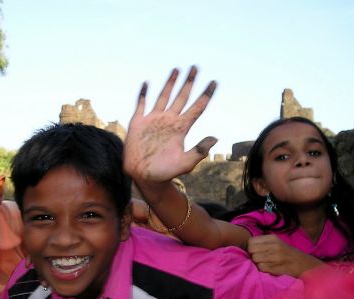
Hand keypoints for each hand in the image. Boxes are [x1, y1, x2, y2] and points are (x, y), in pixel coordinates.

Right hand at [124, 66, 217, 183]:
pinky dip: (143, 94)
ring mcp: (154, 120)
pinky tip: (146, 84)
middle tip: (196, 67)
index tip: (214, 82)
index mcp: (181, 128)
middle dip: (189, 82)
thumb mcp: (185, 163)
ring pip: (164, 96)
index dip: (206, 94)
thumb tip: (215, 138)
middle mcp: (169, 120)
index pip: (197, 107)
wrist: (144, 177)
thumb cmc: (165, 173)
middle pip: (182, 97)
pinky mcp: (139, 123)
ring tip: (177, 69)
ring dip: (170, 83)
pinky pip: (141, 105)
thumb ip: (199, 151)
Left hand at [248, 235, 322, 276]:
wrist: (304, 264)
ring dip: (257, 263)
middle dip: (253, 256)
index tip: (255, 251)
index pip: (251, 241)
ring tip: (264, 263)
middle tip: (259, 258)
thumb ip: (263, 242)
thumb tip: (247, 245)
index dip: (251, 248)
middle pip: (252, 250)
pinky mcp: (278, 267)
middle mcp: (275, 246)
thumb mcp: (277, 242)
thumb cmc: (287, 253)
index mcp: (273, 238)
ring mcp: (277, 257)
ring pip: (255, 260)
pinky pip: (262, 268)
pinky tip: (269, 268)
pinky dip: (263, 269)